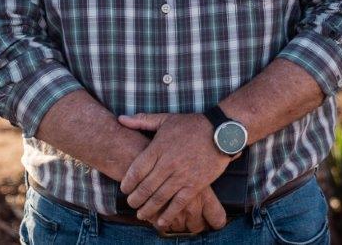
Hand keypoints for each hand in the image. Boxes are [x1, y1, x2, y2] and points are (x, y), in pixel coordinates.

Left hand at [118, 112, 232, 228]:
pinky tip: (161, 222)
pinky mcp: (195, 184)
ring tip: (141, 214)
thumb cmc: (192, 125)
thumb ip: (142, 121)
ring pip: (159, 198)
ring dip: (147, 209)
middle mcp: (168, 163)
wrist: (221, 132)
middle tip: (131, 204)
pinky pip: (178, 203)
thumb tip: (120, 119)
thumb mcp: (166, 119)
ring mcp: (182, 175)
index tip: (124, 189)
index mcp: (159, 147)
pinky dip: (168, 214)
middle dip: (135, 199)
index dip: (127, 183)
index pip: (136, 170)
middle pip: (145, 187)